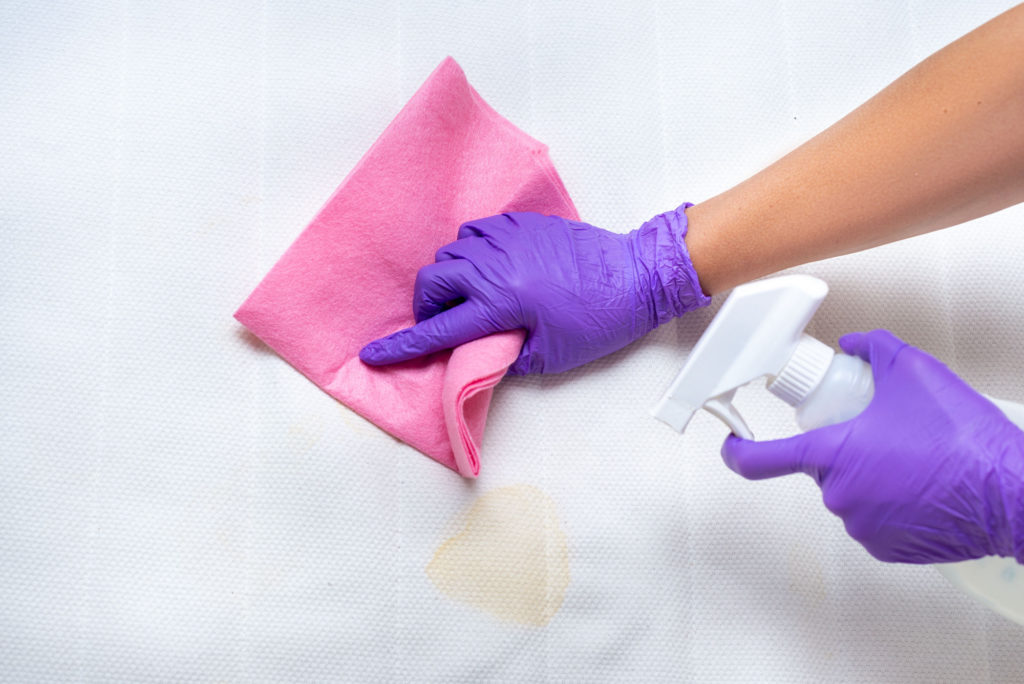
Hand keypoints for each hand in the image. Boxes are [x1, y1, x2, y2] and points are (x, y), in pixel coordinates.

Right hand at [359, 205, 709, 374]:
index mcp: (499, 303)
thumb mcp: (550, 355)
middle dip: (426, 306)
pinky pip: (476, 232)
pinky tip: (487, 267)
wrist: (634, 275)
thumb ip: (504, 356)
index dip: (402, 346)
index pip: (437, 330)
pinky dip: (470, 252)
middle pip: (432, 281)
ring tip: (467, 296)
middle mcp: (494, 266)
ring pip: (451, 252)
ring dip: (449, 277)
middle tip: (443, 323)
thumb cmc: (598, 319)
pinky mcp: (522, 224)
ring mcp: (507, 239)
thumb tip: (477, 357)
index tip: (374, 354)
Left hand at [722, 329, 1023, 563]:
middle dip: (848, 448)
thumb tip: (855, 345)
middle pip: (824, 466)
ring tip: (917, 460)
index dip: (738, 450)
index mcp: (833, 455)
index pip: (760, 459)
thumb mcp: (915, 372)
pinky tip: (924, 486)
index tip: (731, 443)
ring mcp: (862, 526)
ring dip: (872, 476)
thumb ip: (873, 348)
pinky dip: (891, 504)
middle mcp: (839, 495)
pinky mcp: (888, 549)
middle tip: (887, 434)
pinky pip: (875, 519)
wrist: (1011, 492)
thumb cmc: (964, 440)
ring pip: (852, 492)